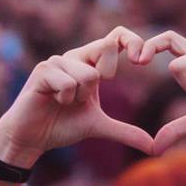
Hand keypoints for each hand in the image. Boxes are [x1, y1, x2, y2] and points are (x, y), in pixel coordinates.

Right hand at [0, 28, 156, 165]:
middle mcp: (74, 56)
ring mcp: (57, 61)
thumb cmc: (61, 126)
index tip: (142, 60)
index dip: (132, 42)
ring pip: (89, 74)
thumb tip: (154, 148)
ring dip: (80, 97)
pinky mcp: (43, 71)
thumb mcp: (99, 127)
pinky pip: (69, 83)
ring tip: (64, 102)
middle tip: (86, 96)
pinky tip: (52, 101)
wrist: (31, 138)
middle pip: (106, 48)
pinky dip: (65, 99)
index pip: (115, 38)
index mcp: (89, 63)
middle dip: (105, 76)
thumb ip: (126, 132)